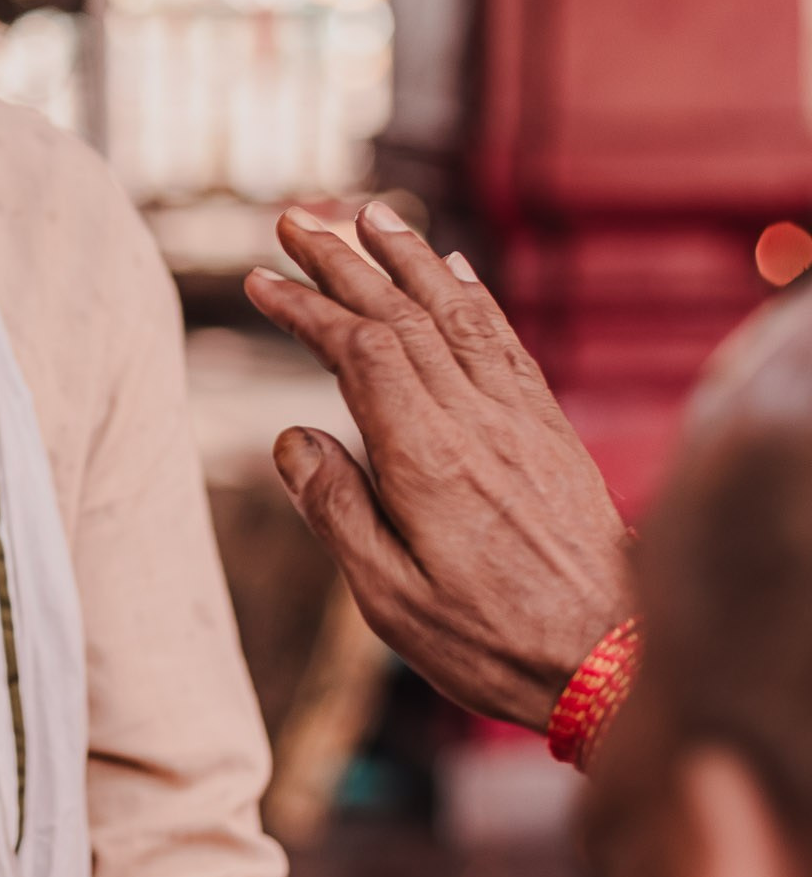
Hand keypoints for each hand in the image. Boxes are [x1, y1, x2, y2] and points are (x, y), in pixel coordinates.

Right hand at [246, 203, 631, 728]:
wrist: (614, 660)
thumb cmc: (492, 642)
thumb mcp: (389, 599)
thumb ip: (336, 511)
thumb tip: (292, 436)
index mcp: (425, 458)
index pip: (358, 350)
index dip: (307, 307)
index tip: (262, 280)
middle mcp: (475, 421)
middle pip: (401, 314)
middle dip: (344, 260)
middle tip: (295, 220)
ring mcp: (519, 419)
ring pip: (456, 314)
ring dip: (408, 258)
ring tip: (369, 216)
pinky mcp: (549, 430)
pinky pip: (504, 341)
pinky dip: (472, 295)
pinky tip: (455, 269)